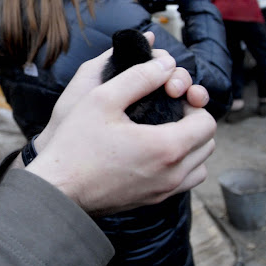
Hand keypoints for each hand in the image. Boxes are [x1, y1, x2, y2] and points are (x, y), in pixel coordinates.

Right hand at [28, 46, 215, 215]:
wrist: (57, 188)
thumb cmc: (76, 144)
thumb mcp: (103, 98)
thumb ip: (139, 76)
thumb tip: (165, 64)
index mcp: (166, 147)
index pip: (207, 122)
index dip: (193, 103)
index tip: (171, 97)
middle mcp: (173, 174)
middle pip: (207, 144)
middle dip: (194, 122)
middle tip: (167, 110)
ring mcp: (163, 192)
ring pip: (199, 167)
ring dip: (190, 146)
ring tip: (163, 131)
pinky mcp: (151, 202)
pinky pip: (182, 183)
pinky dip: (179, 165)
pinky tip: (152, 152)